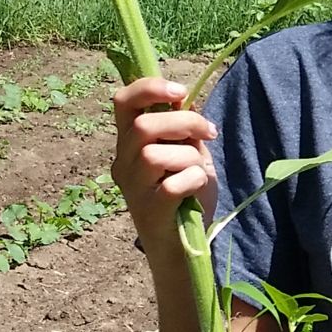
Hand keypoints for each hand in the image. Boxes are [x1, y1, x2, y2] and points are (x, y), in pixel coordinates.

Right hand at [111, 75, 215, 257]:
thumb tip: (182, 97)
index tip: (180, 91)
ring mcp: (133, 189)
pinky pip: (172, 185)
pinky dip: (193, 180)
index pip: (122, 102)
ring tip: (198, 170)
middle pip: (144, 126)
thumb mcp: (185, 152)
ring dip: (189, 157)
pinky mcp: (149, 211)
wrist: (183, 244)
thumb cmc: (185, 194)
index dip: (149, 87)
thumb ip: (180, 128)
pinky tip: (197, 188)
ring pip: (155, 156)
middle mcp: (123, 163)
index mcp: (129, 143)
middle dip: (185, 122)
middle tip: (209, 133)